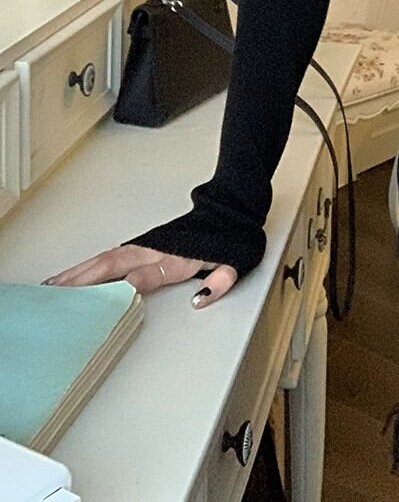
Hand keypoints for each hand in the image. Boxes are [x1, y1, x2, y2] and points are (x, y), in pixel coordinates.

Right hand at [41, 244, 238, 308]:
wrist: (228, 210)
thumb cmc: (227, 240)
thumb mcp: (234, 263)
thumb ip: (220, 281)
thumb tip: (199, 299)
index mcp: (177, 258)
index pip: (149, 273)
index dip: (131, 285)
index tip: (109, 299)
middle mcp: (154, 250)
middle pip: (114, 265)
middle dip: (85, 281)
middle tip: (59, 298)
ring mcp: (144, 246)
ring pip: (105, 259)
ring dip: (78, 273)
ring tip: (52, 289)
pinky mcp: (139, 244)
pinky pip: (107, 256)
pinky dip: (85, 267)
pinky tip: (69, 277)